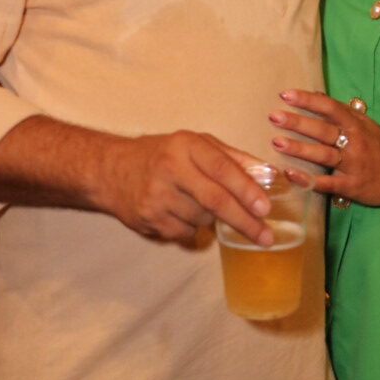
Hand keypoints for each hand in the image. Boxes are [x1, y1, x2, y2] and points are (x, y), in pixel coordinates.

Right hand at [96, 130, 272, 245]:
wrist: (112, 170)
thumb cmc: (164, 154)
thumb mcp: (196, 144)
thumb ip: (232, 157)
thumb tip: (268, 175)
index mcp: (186, 145)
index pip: (221, 168)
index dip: (246, 189)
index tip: (265, 207)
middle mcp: (170, 168)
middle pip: (214, 200)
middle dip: (244, 220)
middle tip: (265, 236)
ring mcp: (157, 196)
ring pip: (202, 219)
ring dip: (212, 218)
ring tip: (198, 201)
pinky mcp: (149, 219)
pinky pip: (185, 232)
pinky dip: (192, 226)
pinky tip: (180, 210)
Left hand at [269, 89, 379, 206]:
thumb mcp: (365, 124)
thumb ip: (341, 111)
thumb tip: (316, 94)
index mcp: (356, 124)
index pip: (329, 108)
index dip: (308, 100)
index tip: (286, 94)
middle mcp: (354, 142)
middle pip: (323, 130)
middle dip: (297, 123)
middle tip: (274, 116)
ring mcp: (352, 165)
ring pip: (323, 154)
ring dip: (299, 148)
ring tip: (277, 142)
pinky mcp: (351, 186)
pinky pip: (326, 182)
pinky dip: (308, 179)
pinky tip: (290, 173)